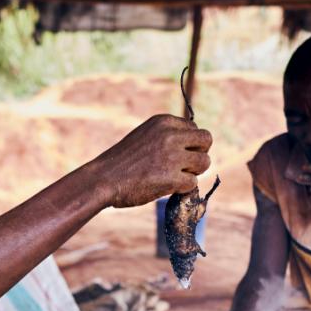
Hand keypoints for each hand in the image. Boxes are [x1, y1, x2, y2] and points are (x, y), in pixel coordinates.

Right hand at [91, 114, 212, 207]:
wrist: (103, 179)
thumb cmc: (122, 161)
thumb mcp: (145, 136)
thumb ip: (168, 136)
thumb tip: (194, 145)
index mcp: (164, 122)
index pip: (195, 129)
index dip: (190, 144)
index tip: (177, 154)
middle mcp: (170, 135)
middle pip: (207, 140)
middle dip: (200, 153)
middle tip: (186, 166)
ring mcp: (172, 157)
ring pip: (204, 162)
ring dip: (193, 172)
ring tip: (175, 177)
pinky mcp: (172, 178)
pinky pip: (192, 183)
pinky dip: (182, 188)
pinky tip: (166, 187)